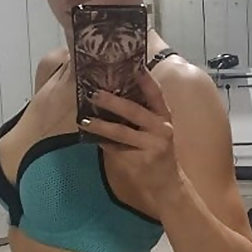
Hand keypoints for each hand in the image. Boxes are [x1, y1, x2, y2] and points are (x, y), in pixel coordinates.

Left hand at [79, 69, 184, 219]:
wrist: (167, 186)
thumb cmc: (158, 154)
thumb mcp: (157, 131)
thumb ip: (141, 115)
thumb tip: (112, 95)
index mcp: (164, 117)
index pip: (156, 93)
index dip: (145, 79)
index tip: (132, 65)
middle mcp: (161, 129)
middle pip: (134, 111)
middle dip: (112, 101)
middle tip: (94, 92)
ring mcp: (151, 146)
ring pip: (121, 132)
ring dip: (100, 125)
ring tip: (84, 119)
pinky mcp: (140, 161)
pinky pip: (116, 149)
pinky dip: (102, 142)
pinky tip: (90, 138)